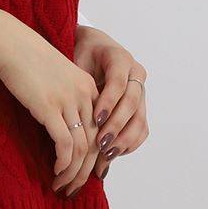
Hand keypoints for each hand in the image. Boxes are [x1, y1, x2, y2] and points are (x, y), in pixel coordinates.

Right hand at [0, 10, 102, 194]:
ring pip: (81, 147)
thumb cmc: (25, 61)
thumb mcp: (54, 79)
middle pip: (95, 142)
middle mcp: (84, 95)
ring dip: (74, 172)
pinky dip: (63, 163)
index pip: (101, 129)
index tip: (83, 172)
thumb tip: (61, 127)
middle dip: (86, 171)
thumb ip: (64, 101)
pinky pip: (64, 144)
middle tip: (75, 189)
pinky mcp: (49, 108)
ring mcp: (68, 101)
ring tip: (63, 186)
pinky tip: (57, 172)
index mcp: (89, 88)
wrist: (9, 42)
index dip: (94, 156)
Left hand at [74, 27, 148, 180]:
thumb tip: (65, 106)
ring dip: (123, 140)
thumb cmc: (80, 58)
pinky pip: (141, 130)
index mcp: (120, 59)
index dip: (108, 102)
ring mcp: (141, 93)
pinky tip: (111, 155)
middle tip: (100, 144)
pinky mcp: (140, 108)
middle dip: (116, 125)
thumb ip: (77, 81)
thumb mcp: (76, 63)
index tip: (95, 119)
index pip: (118, 82)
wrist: (94, 53)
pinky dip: (128, 145)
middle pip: (132, 103)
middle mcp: (135, 75)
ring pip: (140, 120)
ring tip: (105, 155)